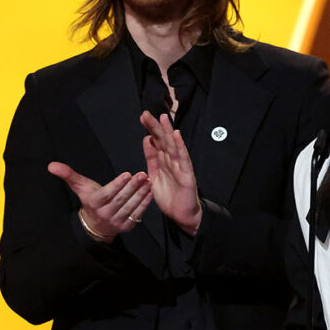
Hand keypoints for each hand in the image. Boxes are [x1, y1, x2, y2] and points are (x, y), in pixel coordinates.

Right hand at [49, 161, 151, 242]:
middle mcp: (105, 214)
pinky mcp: (126, 226)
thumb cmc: (90, 200)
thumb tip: (51, 165)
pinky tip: (150, 192)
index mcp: (94, 203)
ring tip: (148, 181)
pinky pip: (137, 214)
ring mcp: (116, 222)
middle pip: (121, 199)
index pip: (107, 194)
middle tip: (143, 174)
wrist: (95, 225)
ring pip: (131, 206)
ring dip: (141, 193)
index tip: (127, 173)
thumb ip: (68, 175)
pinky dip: (145, 203)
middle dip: (133, 186)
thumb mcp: (80, 187)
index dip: (117, 185)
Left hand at [140, 112, 202, 235]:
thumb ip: (151, 157)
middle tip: (146, 114)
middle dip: (156, 127)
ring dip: (168, 132)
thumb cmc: (170, 196)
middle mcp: (172, 160)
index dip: (150, 129)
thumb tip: (147, 139)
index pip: (156, 141)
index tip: (142, 117)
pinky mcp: (187, 174)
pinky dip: (180, 146)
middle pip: (163, 140)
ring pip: (173, 146)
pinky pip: (183, 159)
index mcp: (163, 160)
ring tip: (163, 118)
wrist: (181, 214)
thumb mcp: (154, 174)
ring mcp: (180, 166)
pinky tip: (176, 136)